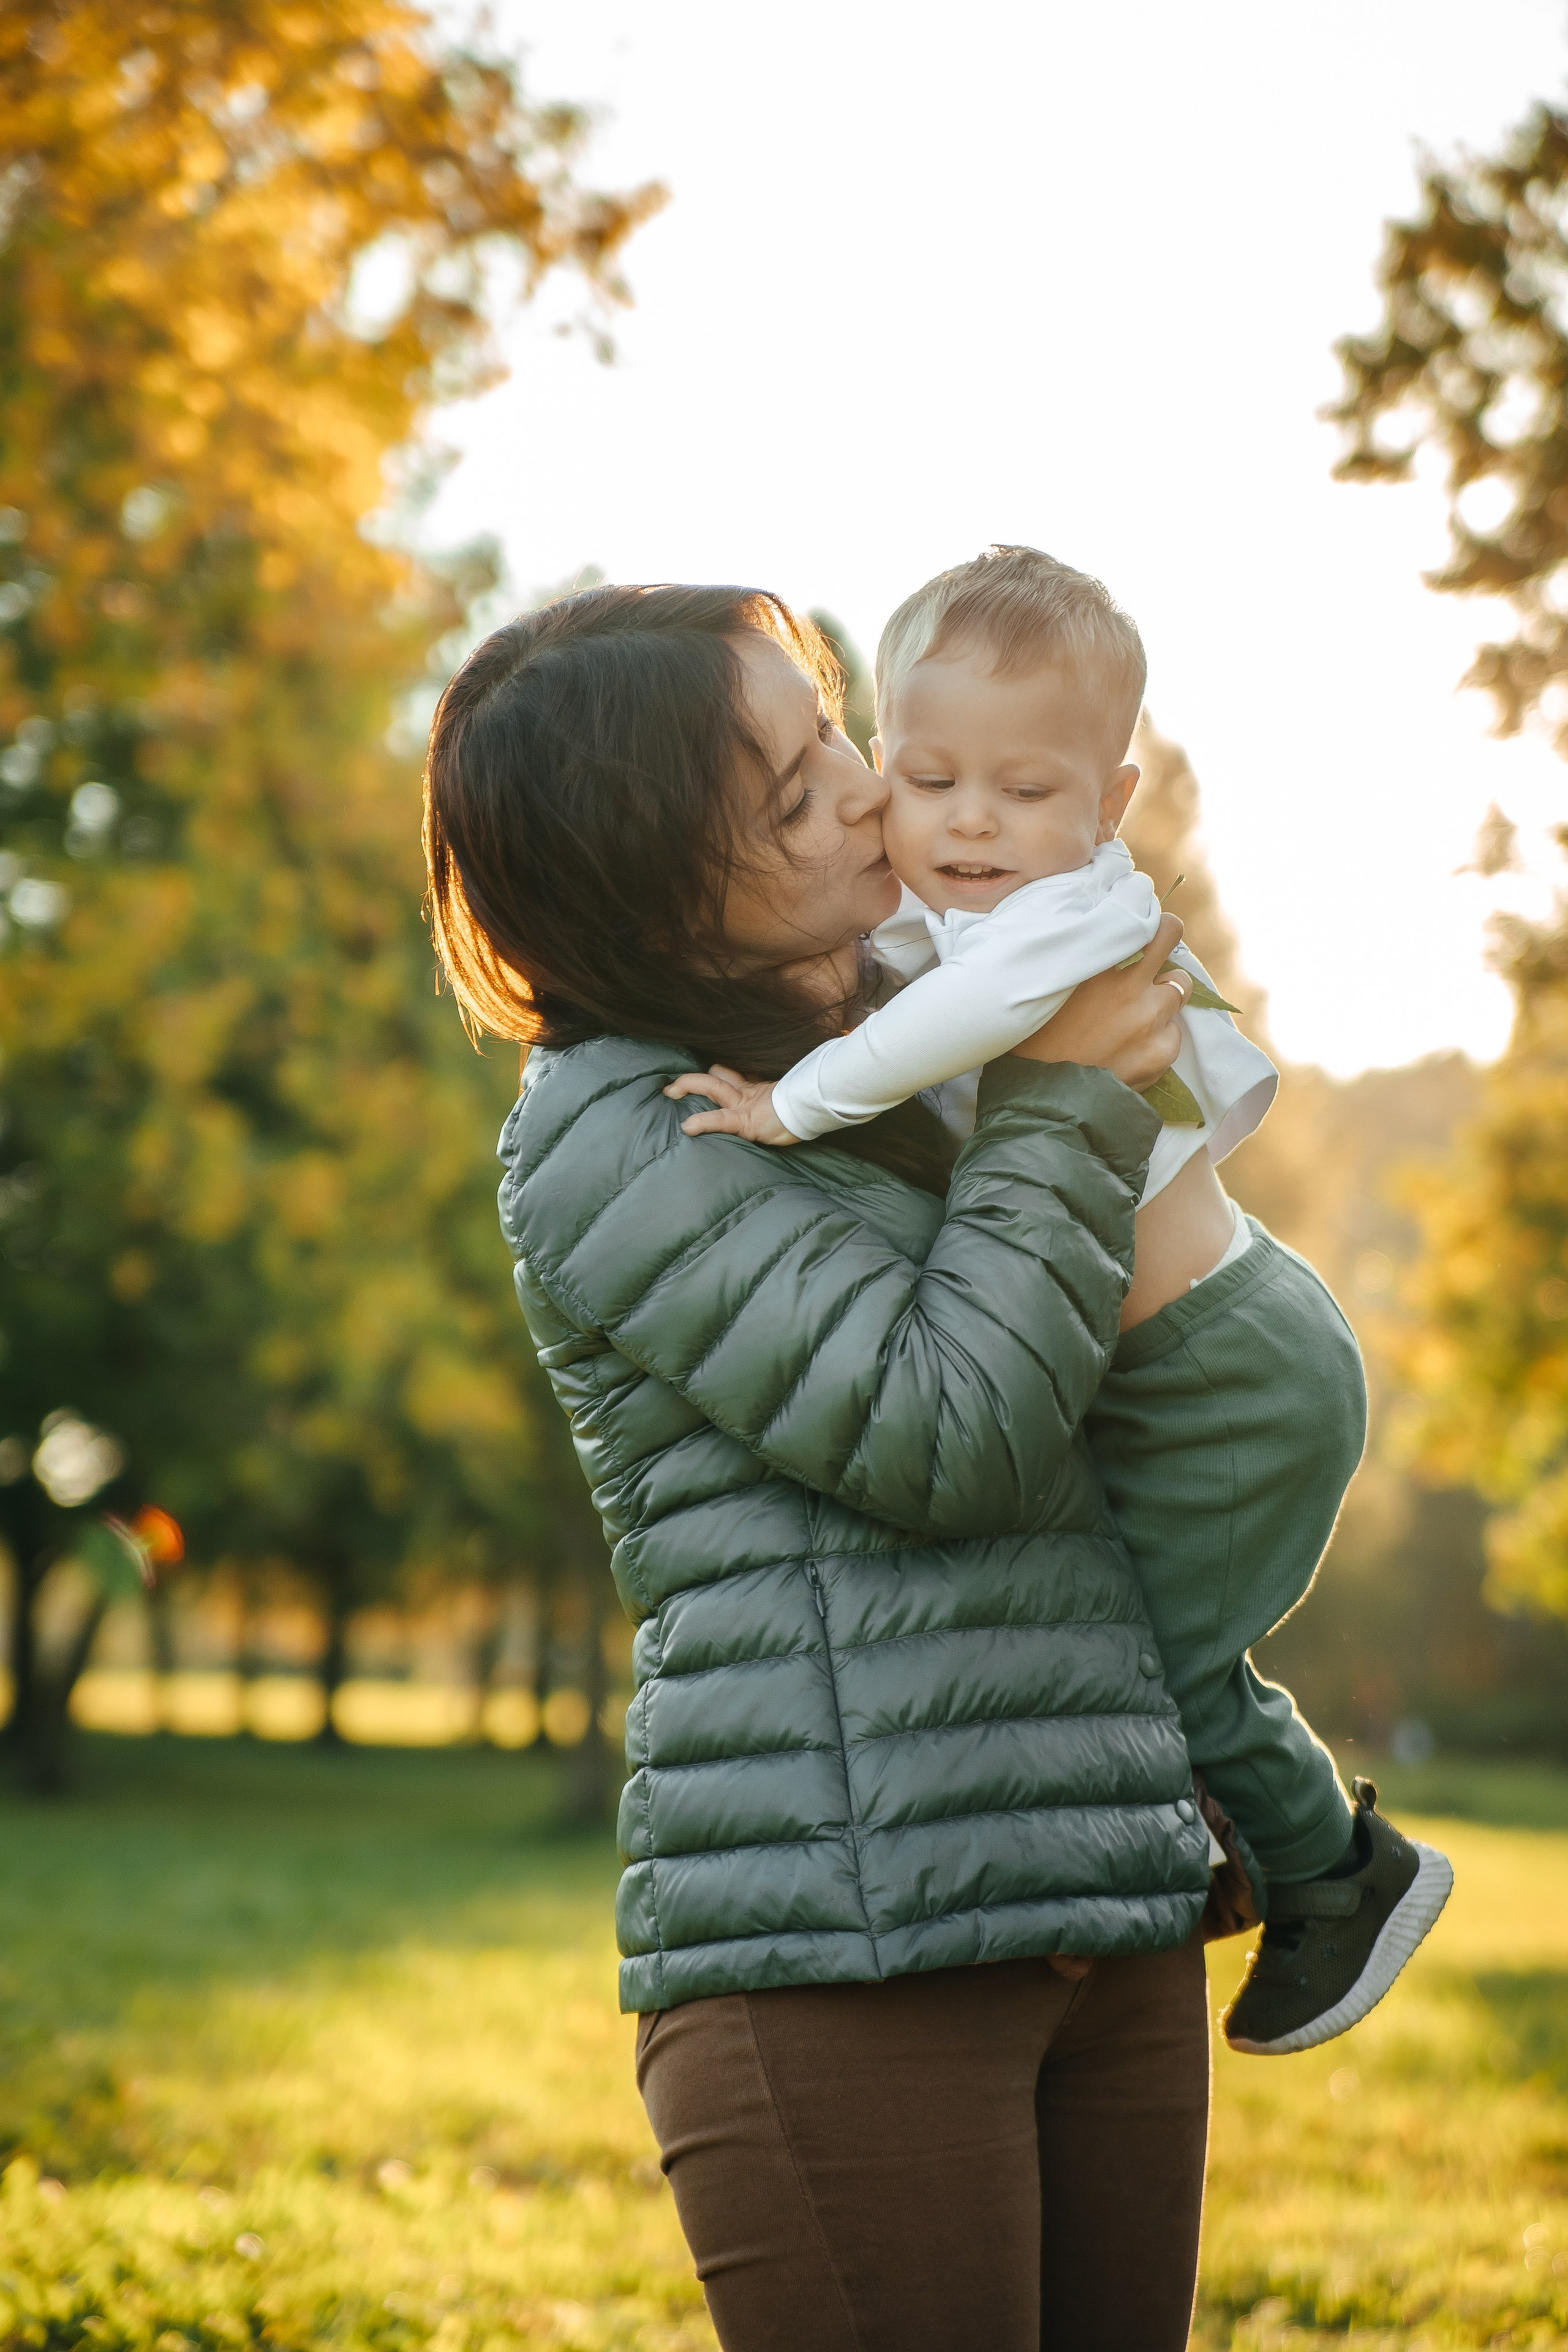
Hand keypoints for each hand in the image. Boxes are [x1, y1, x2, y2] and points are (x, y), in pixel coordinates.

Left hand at [664, 1064, 799, 1146]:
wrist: (818, 1109)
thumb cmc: (807, 1110)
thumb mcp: (788, 1107)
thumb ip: (776, 1103)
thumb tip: (781, 1103)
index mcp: (756, 1091)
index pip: (730, 1077)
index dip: (715, 1076)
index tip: (699, 1078)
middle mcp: (747, 1093)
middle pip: (716, 1077)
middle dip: (692, 1080)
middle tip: (672, 1087)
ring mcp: (746, 1103)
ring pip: (712, 1086)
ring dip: (688, 1086)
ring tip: (670, 1091)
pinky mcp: (746, 1119)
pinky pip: (720, 1119)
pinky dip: (702, 1122)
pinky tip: (687, 1127)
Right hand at [1011, 913, 1189, 1089]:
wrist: (1043, 1100)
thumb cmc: (1030, 1044)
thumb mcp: (1043, 991)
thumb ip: (1073, 966)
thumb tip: (1089, 948)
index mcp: (1096, 965)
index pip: (1141, 920)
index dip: (1144, 922)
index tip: (1137, 928)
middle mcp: (1129, 983)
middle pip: (1170, 936)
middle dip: (1164, 939)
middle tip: (1152, 954)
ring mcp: (1151, 1018)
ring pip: (1179, 988)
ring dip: (1163, 995)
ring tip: (1137, 1015)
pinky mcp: (1161, 1052)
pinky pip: (1173, 1034)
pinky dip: (1159, 1039)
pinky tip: (1132, 1051)